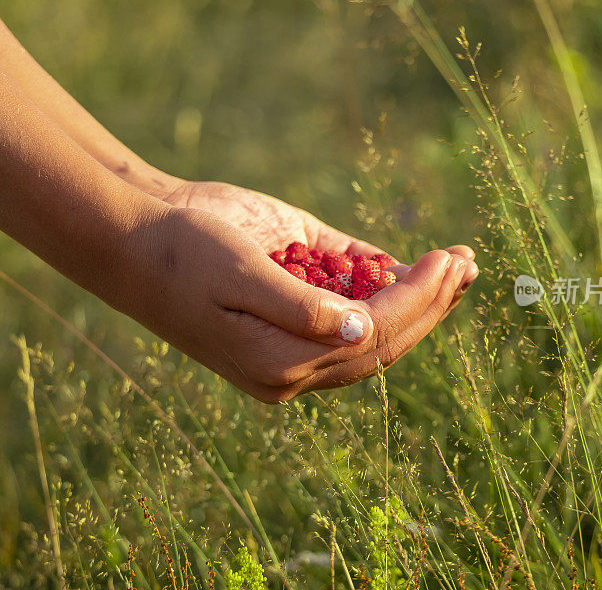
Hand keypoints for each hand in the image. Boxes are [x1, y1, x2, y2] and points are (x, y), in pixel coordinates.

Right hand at [118, 181, 475, 401]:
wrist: (135, 237)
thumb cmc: (181, 252)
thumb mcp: (238, 275)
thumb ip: (301, 310)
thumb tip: (363, 329)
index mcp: (278, 365)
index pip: (368, 340)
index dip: (415, 303)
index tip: (448, 263)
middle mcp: (292, 360)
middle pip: (380, 341)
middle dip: (429, 303)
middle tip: (466, 264)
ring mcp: (292, 335)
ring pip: (372, 328)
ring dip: (418, 298)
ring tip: (459, 265)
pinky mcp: (291, 303)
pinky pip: (347, 302)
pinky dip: (382, 284)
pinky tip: (414, 268)